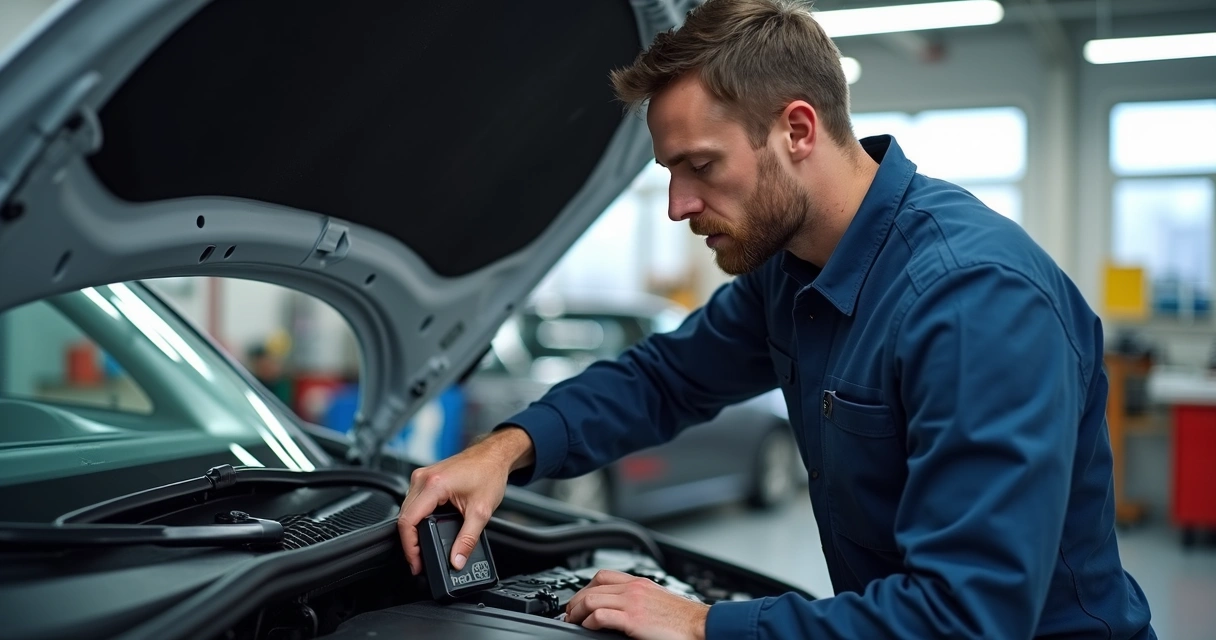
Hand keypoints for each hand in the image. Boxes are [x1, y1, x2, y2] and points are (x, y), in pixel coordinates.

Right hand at [396, 426, 533, 574]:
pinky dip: (417, 518)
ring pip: (407, 510)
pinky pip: (413, 502)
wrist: (494, 455)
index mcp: (434, 485)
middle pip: (404, 517)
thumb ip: (468, 539)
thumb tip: (457, 560)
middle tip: (419, 560)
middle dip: (410, 542)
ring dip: (412, 530)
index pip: (408, 521)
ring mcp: (422, 476)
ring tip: (421, 547)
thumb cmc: (489, 473)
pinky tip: (425, 528)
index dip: (409, 547)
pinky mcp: (425, 478)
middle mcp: (423, 478)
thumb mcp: (481, 512)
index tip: (416, 562)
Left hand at [564, 570, 708, 639]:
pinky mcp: (633, 620)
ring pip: (591, 599)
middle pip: (592, 587)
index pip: (602, 576)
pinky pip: (601, 616)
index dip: (585, 588)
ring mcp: (632, 603)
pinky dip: (589, 622)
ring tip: (574, 621)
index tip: (579, 600)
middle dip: (576, 601)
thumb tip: (622, 609)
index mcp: (639, 583)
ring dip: (577, 611)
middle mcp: (633, 589)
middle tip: (570, 613)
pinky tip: (588, 628)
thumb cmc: (683, 618)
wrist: (700, 625)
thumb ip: (638, 599)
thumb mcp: (657, 600)